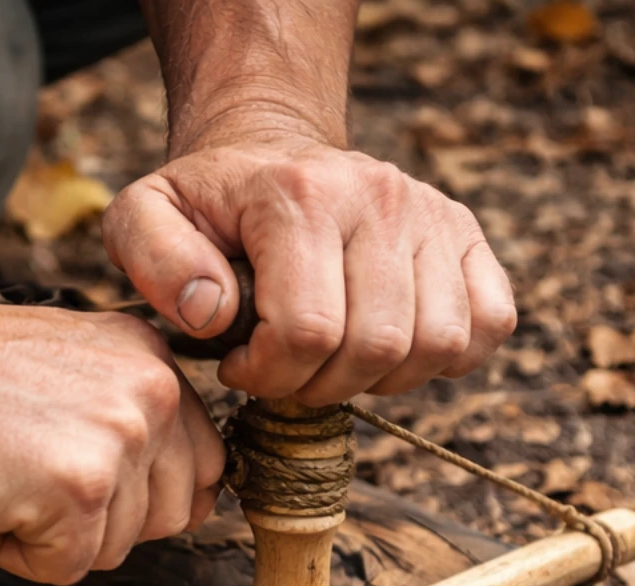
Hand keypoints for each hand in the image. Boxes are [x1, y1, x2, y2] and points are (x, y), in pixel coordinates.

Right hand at [0, 283, 223, 584]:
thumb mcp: (75, 379)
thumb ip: (130, 420)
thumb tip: (170, 499)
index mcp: (155, 364)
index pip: (206, 468)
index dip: (146, 495)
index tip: (87, 481)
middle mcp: (153, 397)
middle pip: (175, 516)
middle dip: (107, 520)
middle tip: (33, 477)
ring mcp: (120, 442)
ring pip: (122, 546)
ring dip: (58, 536)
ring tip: (3, 477)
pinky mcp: (78, 489)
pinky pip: (69, 567)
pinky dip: (18, 555)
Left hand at [102, 134, 517, 404]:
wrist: (274, 150)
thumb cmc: (212, 204)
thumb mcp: (144, 216)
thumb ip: (153, 260)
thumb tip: (212, 315)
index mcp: (297, 193)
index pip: (308, 332)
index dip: (271, 377)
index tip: (242, 366)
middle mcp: (378, 195)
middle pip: (378, 346)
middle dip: (325, 386)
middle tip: (289, 373)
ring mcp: (432, 214)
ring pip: (437, 345)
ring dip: (385, 379)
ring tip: (338, 360)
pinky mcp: (469, 236)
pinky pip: (490, 324)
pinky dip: (449, 357)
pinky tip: (397, 348)